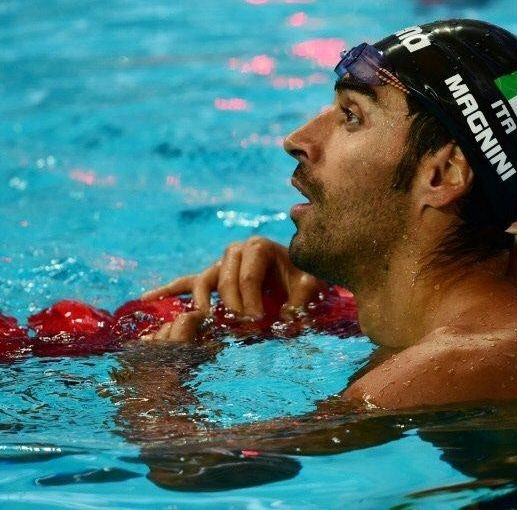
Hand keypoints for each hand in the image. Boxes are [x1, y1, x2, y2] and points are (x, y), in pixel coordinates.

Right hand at [141, 237, 326, 340]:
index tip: (258, 322)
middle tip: (241, 328)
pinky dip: (168, 290)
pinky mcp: (212, 276)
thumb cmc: (305, 280)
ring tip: (207, 322)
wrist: (300, 276)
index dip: (251, 301)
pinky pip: (186, 282)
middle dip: (232, 306)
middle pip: (224, 279)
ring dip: (204, 303)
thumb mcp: (311, 286)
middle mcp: (236, 250)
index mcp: (259, 247)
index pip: (247, 276)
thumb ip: (302, 300)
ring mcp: (221, 263)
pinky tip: (147, 300)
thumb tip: (286, 319)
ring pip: (202, 281)